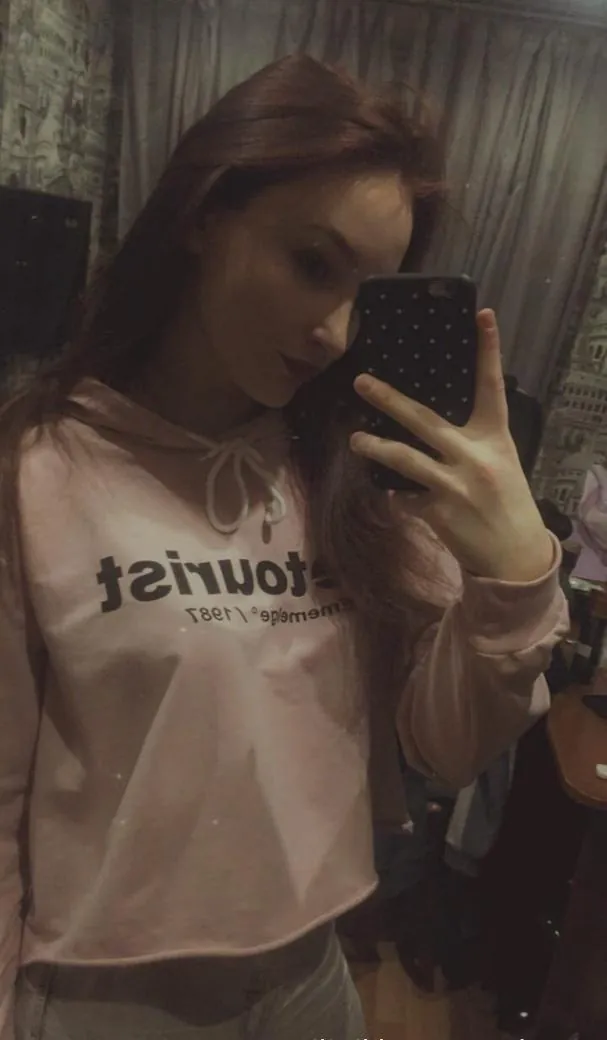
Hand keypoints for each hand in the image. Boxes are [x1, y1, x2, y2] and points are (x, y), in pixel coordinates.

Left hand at [350, 310, 553, 582]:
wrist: (514, 556)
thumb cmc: (507, 502)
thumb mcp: (501, 462)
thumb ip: (473, 439)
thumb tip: (432, 420)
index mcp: (495, 438)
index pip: (492, 386)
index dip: (488, 350)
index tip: (483, 316)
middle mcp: (474, 457)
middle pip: (425, 420)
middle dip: (389, 400)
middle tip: (361, 382)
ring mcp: (454, 485)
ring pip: (404, 459)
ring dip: (374, 448)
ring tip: (356, 440)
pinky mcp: (437, 512)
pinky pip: (404, 498)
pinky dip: (395, 495)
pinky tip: (390, 493)